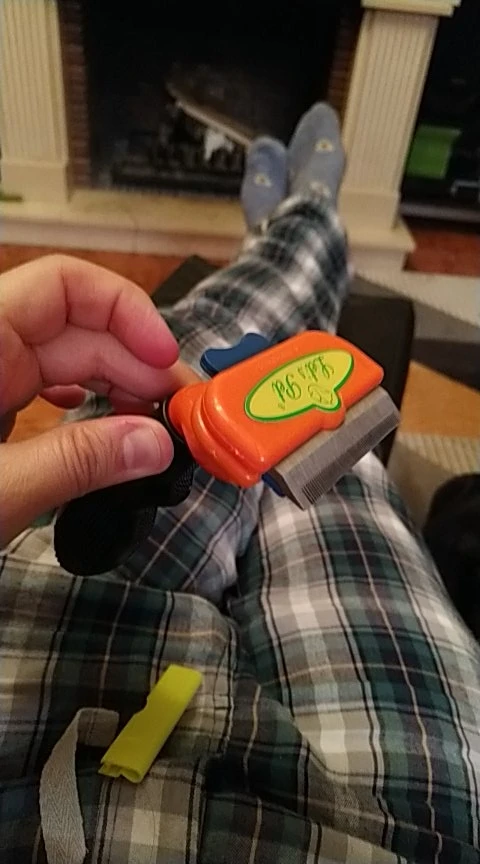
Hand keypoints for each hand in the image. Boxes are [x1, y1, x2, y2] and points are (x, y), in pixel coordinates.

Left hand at [0, 255, 196, 545]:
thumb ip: (76, 463)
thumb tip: (156, 445)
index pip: (64, 286)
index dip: (124, 311)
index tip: (166, 359)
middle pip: (78, 329)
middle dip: (136, 364)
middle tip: (183, 416)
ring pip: (69, 363)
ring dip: (119, 388)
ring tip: (157, 427)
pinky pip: (50, 394)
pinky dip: (88, 407)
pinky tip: (110, 426)